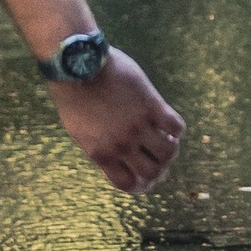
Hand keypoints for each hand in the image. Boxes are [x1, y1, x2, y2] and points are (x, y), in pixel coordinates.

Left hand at [54, 49, 182, 192]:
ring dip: (171, 148)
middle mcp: (122, 145)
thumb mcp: (79, 131)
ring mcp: (138, 126)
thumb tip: (115, 158)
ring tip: (167, 139)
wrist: (78, 66)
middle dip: (160, 169)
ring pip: (169, 152)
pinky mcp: (152, 105)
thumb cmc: (74, 95)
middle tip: (160, 159)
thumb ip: (98, 148)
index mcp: (102, 154)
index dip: (141, 185)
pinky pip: (176, 126)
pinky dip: (177, 129)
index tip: (145, 178)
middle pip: (154, 172)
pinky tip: (169, 122)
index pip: (129, 184)